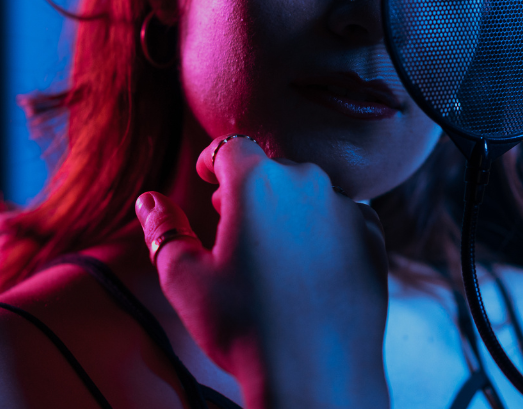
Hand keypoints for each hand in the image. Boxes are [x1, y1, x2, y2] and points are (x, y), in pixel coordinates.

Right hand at [135, 136, 389, 408]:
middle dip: (249, 186)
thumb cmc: (245, 328)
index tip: (208, 177)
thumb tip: (149, 200)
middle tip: (232, 220)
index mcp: (257, 182)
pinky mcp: (373, 236)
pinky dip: (324, 229)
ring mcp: (347, 207)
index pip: (231, 146)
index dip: (214, 159)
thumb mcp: (184, 278)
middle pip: (272, 167)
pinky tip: (309, 265)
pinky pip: (343, 216)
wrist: (317, 376)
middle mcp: (307, 182)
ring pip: (310, 191)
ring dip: (289, 207)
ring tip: (272, 246)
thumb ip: (163, 229)